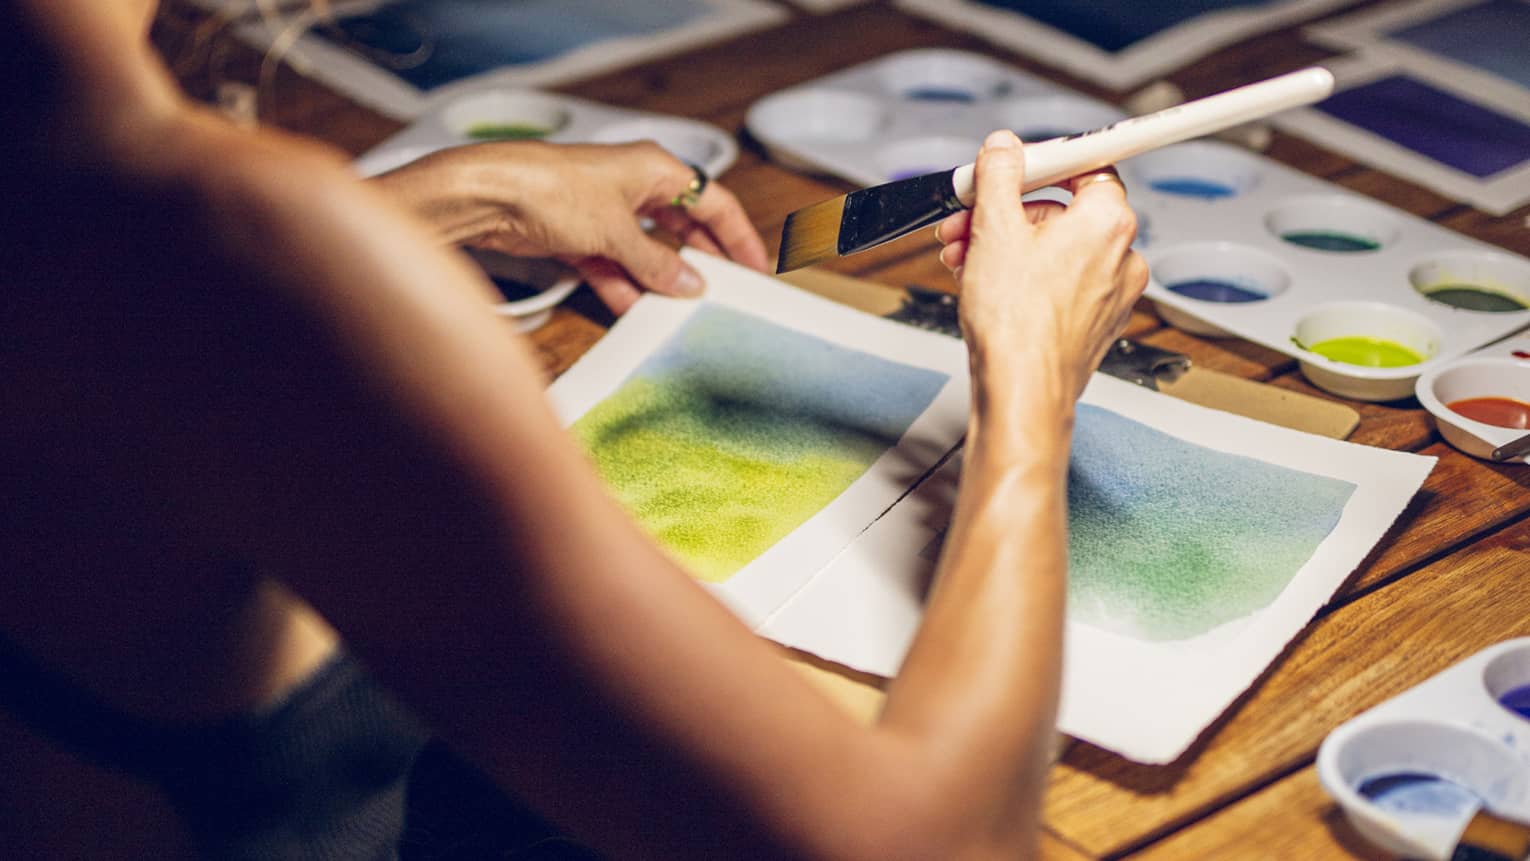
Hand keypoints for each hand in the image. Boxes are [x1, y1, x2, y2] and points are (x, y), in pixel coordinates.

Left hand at [371, 140, 769, 313]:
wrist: (487, 195)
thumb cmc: (551, 188)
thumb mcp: (616, 231)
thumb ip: (656, 262)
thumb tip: (689, 284)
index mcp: (655, 169)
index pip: (712, 201)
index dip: (736, 235)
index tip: (754, 267)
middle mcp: (633, 186)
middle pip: (682, 227)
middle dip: (700, 261)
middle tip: (724, 293)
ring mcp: (604, 212)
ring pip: (646, 251)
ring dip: (660, 280)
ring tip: (682, 311)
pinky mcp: (577, 235)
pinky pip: (613, 266)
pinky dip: (624, 287)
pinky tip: (637, 311)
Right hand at [934, 131, 1147, 405]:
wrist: (1022, 390)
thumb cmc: (1017, 323)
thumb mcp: (994, 228)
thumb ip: (1000, 175)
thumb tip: (1003, 148)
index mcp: (1108, 221)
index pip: (1085, 164)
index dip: (1039, 163)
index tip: (1011, 165)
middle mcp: (1122, 254)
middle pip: (1060, 210)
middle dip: (1006, 211)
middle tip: (967, 217)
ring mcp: (1111, 292)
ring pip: (1054, 248)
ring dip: (1006, 245)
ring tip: (964, 256)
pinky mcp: (1095, 321)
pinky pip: (1059, 281)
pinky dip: (1024, 276)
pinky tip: (986, 282)